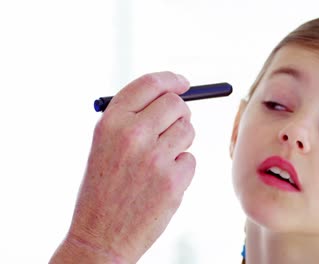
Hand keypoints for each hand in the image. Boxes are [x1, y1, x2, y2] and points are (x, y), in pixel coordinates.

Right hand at [50, 72, 195, 262]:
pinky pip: (190, 159)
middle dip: (180, 113)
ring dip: (181, 142)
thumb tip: (172, 96)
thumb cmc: (104, 188)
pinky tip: (161, 183)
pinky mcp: (173, 180)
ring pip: (188, 130)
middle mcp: (132, 134)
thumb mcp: (105, 145)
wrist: (100, 236)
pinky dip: (181, 169)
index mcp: (111, 122)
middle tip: (175, 124)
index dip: (171, 80)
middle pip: (176, 104)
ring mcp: (155, 158)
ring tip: (159, 161)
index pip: (150, 84)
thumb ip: (133, 118)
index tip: (183, 82)